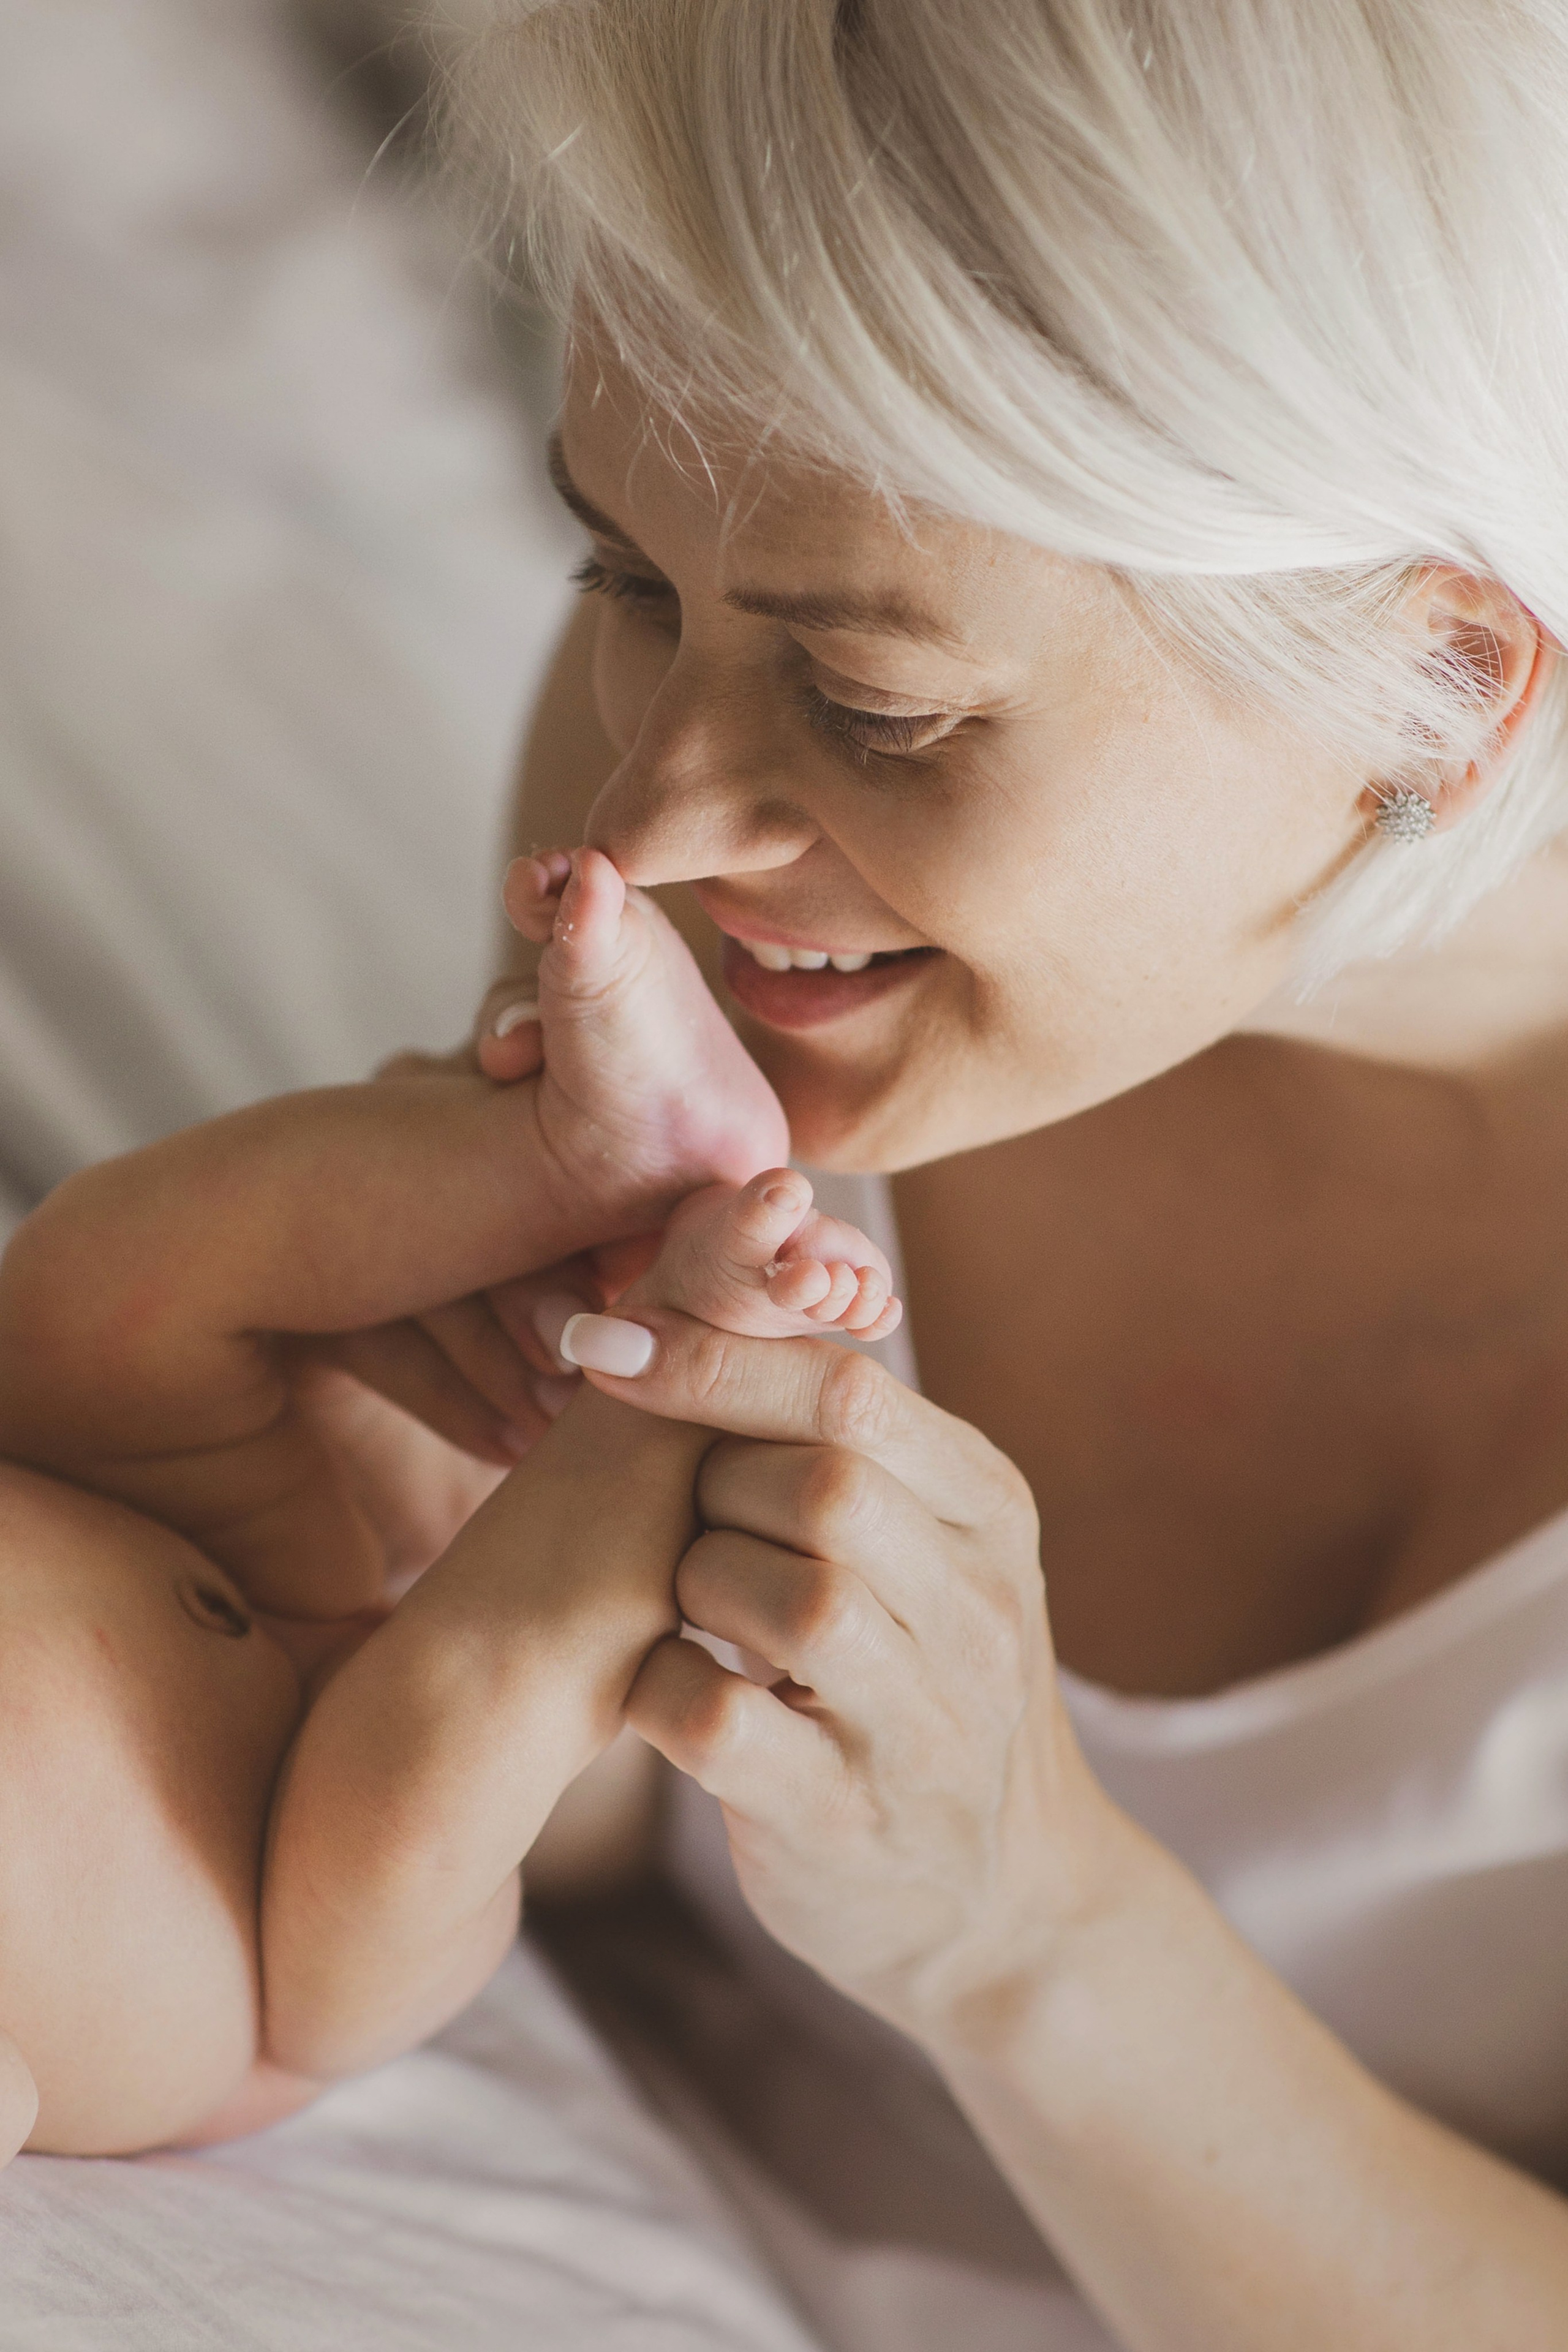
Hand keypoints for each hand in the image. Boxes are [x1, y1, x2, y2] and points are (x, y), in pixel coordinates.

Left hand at [564, 1304, 1119, 2038]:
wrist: (1007, 1903)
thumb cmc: (921, 1682)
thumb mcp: (924, 1546)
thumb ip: (843, 1437)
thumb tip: (713, 1276)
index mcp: (989, 1511)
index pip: (851, 1390)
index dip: (715, 1353)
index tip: (602, 1336)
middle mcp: (981, 1610)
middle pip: (819, 1481)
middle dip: (712, 1488)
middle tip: (693, 1530)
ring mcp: (926, 1724)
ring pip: (778, 1595)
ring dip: (691, 1591)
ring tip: (698, 1617)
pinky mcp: (851, 1821)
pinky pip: (716, 1718)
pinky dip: (656, 1692)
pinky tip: (665, 1696)